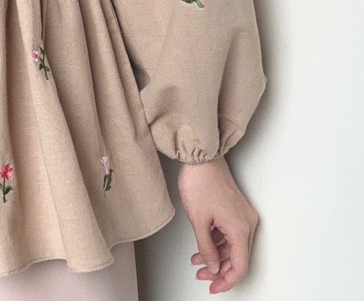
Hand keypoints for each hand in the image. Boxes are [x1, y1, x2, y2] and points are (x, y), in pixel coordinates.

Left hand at [177, 154, 258, 292]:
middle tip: (202, 275)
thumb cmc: (200, 182)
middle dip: (219, 270)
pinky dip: (217, 242)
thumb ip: (206, 248)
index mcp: (240, 228)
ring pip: (233, 246)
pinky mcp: (235, 209)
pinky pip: (230, 233)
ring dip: (217, 256)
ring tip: (198, 261)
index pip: (239, 266)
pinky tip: (203, 246)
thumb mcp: (199, 220)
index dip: (226, 280)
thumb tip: (213, 266)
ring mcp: (242, 215)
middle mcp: (247, 223)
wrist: (201, 157)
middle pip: (238, 257)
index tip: (213, 286)